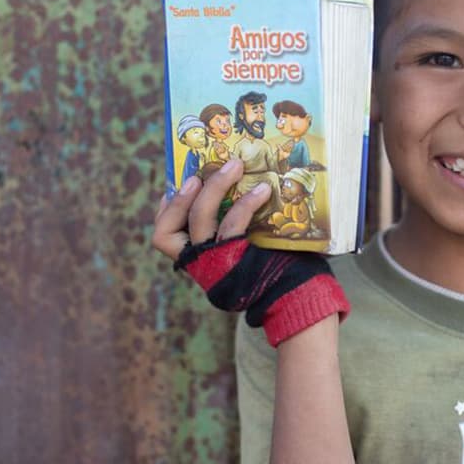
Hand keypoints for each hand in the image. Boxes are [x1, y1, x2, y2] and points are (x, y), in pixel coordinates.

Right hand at [152, 158, 348, 346]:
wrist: (299, 298)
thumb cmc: (278, 268)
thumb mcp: (247, 245)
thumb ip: (235, 223)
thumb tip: (242, 180)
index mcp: (198, 261)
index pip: (164, 235)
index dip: (167, 208)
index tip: (180, 183)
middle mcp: (199, 265)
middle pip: (166, 230)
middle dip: (181, 196)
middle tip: (199, 173)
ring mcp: (215, 265)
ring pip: (198, 219)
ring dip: (214, 187)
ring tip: (234, 166)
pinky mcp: (236, 261)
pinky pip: (232, 225)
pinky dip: (245, 203)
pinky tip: (263, 190)